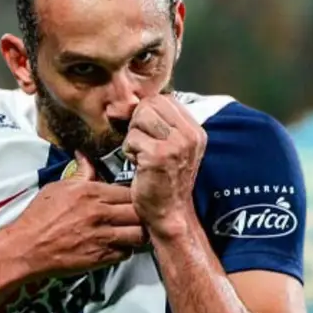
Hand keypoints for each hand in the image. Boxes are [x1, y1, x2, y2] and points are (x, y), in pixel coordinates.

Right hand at [11, 153, 146, 277]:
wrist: (26, 247)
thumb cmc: (38, 218)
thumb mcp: (57, 188)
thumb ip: (80, 175)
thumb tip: (84, 157)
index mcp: (90, 193)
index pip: (129, 191)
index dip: (133, 195)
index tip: (130, 199)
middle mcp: (100, 213)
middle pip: (139, 212)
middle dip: (140, 214)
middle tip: (135, 216)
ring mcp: (102, 236)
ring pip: (139, 234)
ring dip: (137, 233)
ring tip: (130, 231)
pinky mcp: (102, 257)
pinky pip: (127, 253)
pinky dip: (125, 250)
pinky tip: (116, 245)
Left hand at [123, 95, 206, 236]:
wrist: (169, 213)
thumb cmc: (163, 179)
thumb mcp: (167, 145)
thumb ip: (152, 121)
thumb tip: (117, 106)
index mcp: (195, 129)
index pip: (162, 99)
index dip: (145, 112)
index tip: (145, 132)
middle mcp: (190, 134)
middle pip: (149, 105)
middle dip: (137, 123)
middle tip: (143, 146)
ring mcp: (177, 145)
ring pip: (138, 119)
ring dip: (133, 138)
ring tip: (142, 156)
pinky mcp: (159, 156)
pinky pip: (131, 139)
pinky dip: (129, 152)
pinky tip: (139, 166)